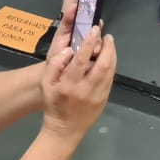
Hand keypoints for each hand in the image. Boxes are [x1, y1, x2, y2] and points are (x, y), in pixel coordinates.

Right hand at [39, 23, 115, 142]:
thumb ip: (55, 65)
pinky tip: (109, 57)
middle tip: (107, 36)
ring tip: (109, 43)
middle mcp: (86, 89)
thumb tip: (69, 50)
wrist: (64, 129)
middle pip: (102, 65)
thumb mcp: (46, 84)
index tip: (94, 29)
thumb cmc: (54, 103)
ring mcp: (98, 95)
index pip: (81, 60)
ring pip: (110, 71)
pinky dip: (112, 65)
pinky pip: (111, 78)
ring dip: (112, 54)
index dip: (89, 43)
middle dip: (108, 47)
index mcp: (69, 84)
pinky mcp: (105, 98)